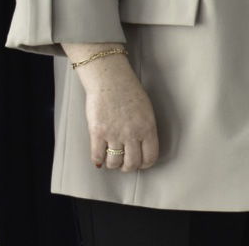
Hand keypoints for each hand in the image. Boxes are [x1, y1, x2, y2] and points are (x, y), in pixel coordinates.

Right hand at [76, 57, 159, 171]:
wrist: (111, 80)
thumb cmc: (129, 92)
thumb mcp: (146, 111)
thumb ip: (145, 130)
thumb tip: (142, 147)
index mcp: (147, 128)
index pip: (150, 157)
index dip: (145, 164)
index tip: (140, 163)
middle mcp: (132, 134)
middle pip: (132, 163)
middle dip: (128, 167)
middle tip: (124, 163)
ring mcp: (114, 134)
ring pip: (114, 162)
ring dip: (113, 164)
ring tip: (112, 159)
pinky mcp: (98, 132)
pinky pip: (97, 156)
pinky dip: (98, 160)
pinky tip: (99, 156)